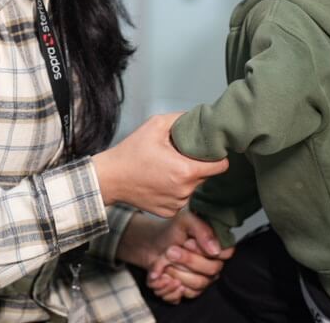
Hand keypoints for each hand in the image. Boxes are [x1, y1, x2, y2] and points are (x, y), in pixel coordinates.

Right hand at [92, 113, 227, 216]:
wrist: (109, 179)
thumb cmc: (130, 153)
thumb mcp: (155, 125)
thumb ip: (181, 119)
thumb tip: (200, 117)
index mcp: (185, 171)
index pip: (221, 166)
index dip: (217, 156)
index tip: (209, 151)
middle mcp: (184, 191)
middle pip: (206, 176)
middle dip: (197, 164)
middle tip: (178, 155)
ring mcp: (177, 204)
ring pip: (193, 187)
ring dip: (185, 178)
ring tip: (165, 168)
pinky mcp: (169, 212)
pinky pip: (181, 198)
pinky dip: (175, 190)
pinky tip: (159, 181)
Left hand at [117, 210, 234, 302]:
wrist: (152, 243)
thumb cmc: (171, 230)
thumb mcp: (184, 220)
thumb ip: (202, 230)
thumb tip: (215, 250)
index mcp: (217, 245)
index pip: (226, 253)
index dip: (205, 249)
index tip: (187, 242)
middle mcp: (214, 263)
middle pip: (212, 269)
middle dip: (187, 259)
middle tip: (170, 250)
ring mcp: (205, 278)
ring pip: (199, 283)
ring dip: (177, 271)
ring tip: (165, 260)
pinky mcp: (192, 290)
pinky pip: (188, 294)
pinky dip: (172, 284)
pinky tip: (164, 273)